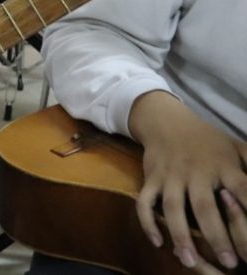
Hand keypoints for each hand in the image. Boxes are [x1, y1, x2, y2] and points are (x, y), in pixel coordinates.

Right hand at [129, 91, 246, 272]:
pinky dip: (147, 222)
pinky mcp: (151, 178)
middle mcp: (196, 172)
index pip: (241, 190)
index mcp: (223, 166)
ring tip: (189, 261)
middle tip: (229, 263)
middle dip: (216, 236)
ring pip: (173, 209)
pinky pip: (145, 202)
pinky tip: (157, 242)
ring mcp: (170, 176)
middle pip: (205, 207)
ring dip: (180, 235)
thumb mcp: (236, 147)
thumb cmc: (208, 140)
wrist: (166, 120)